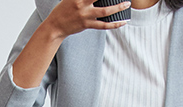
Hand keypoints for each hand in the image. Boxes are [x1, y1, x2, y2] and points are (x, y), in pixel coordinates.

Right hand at [12, 0, 129, 87]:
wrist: (55, 26)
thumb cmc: (63, 10)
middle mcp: (82, 4)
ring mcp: (85, 15)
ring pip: (105, 12)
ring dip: (118, 8)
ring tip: (127, 5)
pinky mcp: (87, 25)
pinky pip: (103, 25)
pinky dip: (114, 24)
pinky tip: (122, 22)